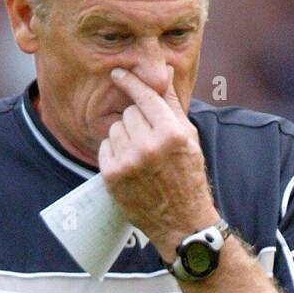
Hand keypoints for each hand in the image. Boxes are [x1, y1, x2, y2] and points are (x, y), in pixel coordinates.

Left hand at [98, 66, 218, 259]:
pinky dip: (114, 152)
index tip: (117, 73)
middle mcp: (149, 146)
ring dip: (125, 136)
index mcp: (171, 134)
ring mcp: (129, 162)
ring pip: (115, 128)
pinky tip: (129, 165)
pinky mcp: (113, 176)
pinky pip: (105, 147)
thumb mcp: (188, 137)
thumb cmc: (187, 176)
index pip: (145, 96)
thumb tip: (163, 70)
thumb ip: (172, 103)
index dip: (130, 82)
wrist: (181, 221)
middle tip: (149, 140)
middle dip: (137, 121)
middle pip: (129, 112)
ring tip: (140, 154)